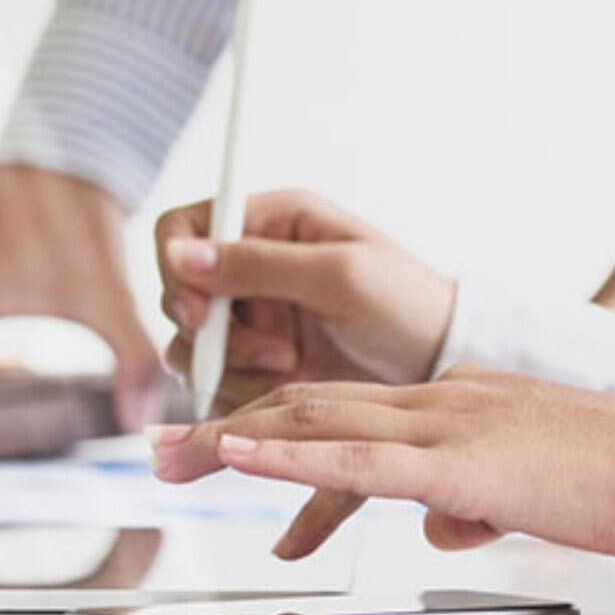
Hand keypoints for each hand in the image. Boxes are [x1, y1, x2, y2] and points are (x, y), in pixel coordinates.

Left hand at [149, 365, 614, 560]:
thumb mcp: (524, 491)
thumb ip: (470, 501)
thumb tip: (439, 525)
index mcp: (448, 403)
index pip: (338, 403)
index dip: (268, 417)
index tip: (214, 434)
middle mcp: (434, 401)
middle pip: (307, 403)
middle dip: (224, 425)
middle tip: (161, 446)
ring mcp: (444, 425)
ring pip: (315, 420)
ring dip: (231, 435)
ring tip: (170, 451)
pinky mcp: (462, 463)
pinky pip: (356, 457)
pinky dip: (287, 454)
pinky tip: (238, 452)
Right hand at [155, 189, 453, 412]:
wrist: (439, 370)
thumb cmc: (409, 307)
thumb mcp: (340, 274)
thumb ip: (258, 262)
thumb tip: (180, 250)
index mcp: (269, 221)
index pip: (182, 228)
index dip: (175, 268)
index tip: (201, 313)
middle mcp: (249, 266)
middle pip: (178, 294)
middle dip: (215, 334)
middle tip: (275, 353)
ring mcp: (248, 317)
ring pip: (190, 344)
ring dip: (232, 366)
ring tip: (292, 367)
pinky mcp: (251, 363)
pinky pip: (213, 381)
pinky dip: (242, 392)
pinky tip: (289, 386)